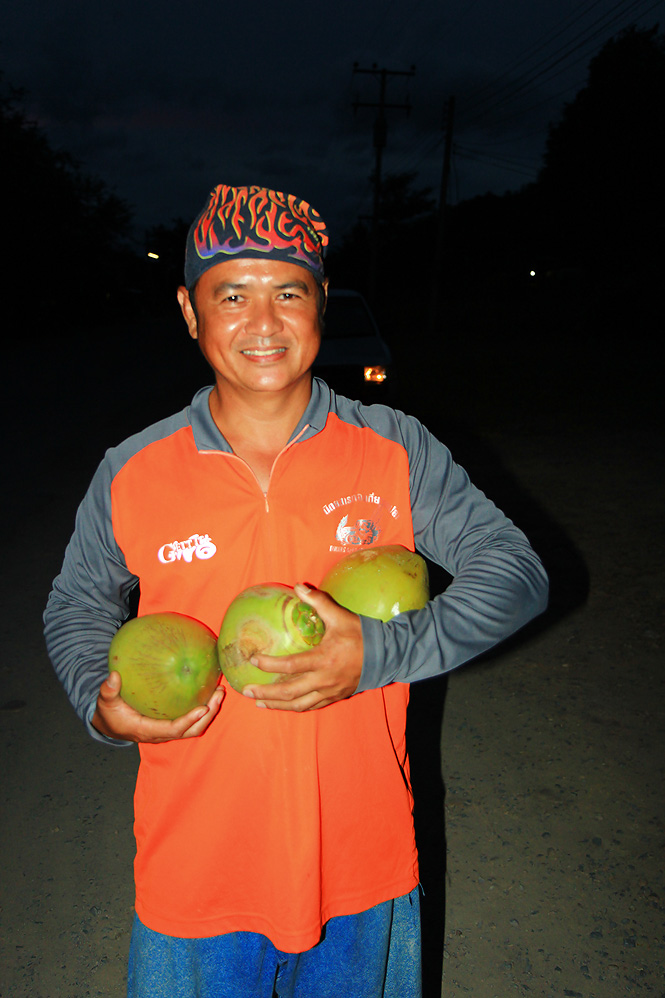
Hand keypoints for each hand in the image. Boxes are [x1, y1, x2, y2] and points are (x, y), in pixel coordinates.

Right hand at [91, 671, 224, 742]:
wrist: (111, 724)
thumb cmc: (111, 713)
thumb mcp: (106, 702)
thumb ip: (108, 691)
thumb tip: (113, 676)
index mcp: (148, 730)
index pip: (173, 729)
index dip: (189, 721)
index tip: (202, 708)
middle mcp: (162, 734)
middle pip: (191, 730)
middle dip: (208, 715)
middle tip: (218, 694)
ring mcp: (168, 730)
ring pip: (194, 727)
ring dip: (209, 711)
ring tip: (219, 691)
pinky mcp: (172, 724)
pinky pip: (191, 720)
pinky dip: (203, 708)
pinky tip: (208, 690)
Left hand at [242, 584, 362, 710]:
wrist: (386, 656)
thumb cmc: (361, 635)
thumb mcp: (340, 616)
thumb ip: (318, 601)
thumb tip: (298, 586)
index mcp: (323, 659)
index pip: (290, 666)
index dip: (269, 665)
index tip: (253, 661)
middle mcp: (324, 679)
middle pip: (289, 691)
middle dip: (266, 693)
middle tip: (246, 691)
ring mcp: (329, 691)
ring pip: (298, 704)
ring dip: (277, 705)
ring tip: (259, 704)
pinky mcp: (335, 697)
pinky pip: (311, 706)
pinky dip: (295, 708)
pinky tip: (283, 706)